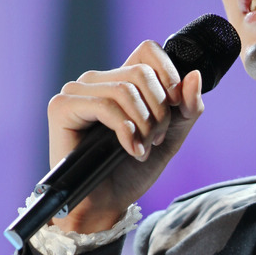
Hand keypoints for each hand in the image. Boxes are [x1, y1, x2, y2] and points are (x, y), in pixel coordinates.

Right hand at [46, 39, 204, 232]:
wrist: (106, 204)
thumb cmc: (131, 171)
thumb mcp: (171, 136)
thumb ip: (186, 107)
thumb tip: (194, 75)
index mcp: (120, 79)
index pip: (149, 50)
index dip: (169, 75)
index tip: (175, 108)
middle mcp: (97, 80)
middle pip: (142, 72)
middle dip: (159, 111)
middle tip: (156, 139)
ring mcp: (77, 91)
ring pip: (126, 89)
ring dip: (144, 125)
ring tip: (142, 149)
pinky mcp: (62, 107)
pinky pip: (105, 106)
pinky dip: (126, 132)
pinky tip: (131, 151)